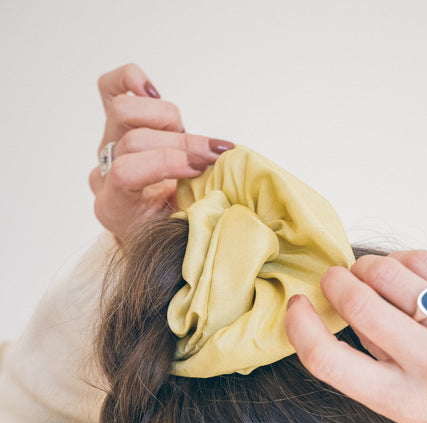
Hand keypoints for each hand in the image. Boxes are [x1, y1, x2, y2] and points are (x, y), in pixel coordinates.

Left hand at [88, 63, 233, 241]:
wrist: (154, 226)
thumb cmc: (173, 230)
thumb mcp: (186, 233)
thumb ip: (194, 214)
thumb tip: (219, 193)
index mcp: (114, 207)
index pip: (126, 172)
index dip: (166, 163)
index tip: (201, 168)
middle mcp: (104, 173)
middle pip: (134, 140)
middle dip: (182, 144)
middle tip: (214, 156)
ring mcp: (107, 146)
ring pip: (123, 110)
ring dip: (166, 119)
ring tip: (186, 136)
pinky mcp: (115, 125)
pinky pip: (110, 88)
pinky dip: (132, 82)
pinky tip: (153, 93)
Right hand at [285, 250, 426, 422]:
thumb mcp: (419, 412)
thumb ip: (378, 368)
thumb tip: (343, 316)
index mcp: (405, 402)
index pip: (328, 360)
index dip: (300, 326)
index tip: (296, 308)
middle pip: (355, 302)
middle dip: (335, 283)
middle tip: (334, 281)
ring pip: (386, 272)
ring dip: (366, 268)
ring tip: (369, 276)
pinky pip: (424, 260)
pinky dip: (403, 262)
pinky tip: (404, 273)